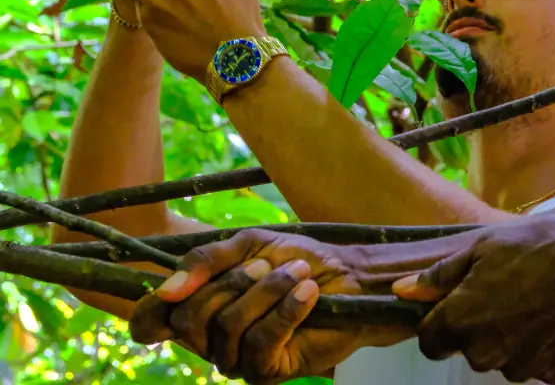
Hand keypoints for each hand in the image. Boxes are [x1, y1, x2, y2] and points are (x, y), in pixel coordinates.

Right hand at [130, 228, 405, 383]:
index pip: (151, 323)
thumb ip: (205, 262)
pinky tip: (308, 293)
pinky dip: (286, 310)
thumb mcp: (247, 247)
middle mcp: (211, 340)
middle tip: (266, 264)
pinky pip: (260, 343)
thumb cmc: (293, 259)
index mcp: (199, 306)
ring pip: (228, 328)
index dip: (144, 316)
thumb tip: (166, 291)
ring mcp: (237, 360)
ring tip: (297, 273)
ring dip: (267, 291)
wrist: (346, 276)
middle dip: (231, 283)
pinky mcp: (267, 373)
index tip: (161, 297)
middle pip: (189, 319)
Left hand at [393, 213, 554, 382]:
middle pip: (468, 348)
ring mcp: (521, 368)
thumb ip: (438, 276)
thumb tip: (402, 290)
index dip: (437, 322)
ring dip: (510, 335)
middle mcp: (486, 353)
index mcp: (461, 321)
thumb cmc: (536, 249)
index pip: (429, 341)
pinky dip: (539, 344)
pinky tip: (552, 315)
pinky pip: (535, 363)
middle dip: (477, 325)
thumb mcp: (480, 248)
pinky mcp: (553, 375)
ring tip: (532, 298)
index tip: (454, 304)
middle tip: (501, 290)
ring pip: (503, 356)